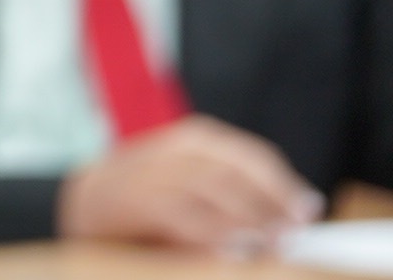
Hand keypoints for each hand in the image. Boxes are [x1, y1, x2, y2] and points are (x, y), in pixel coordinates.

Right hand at [58, 114, 320, 252]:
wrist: (84, 206)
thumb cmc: (147, 202)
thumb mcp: (188, 184)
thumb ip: (229, 193)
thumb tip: (287, 213)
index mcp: (188, 142)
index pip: (245, 155)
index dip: (279, 181)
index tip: (308, 207)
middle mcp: (169, 150)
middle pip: (232, 170)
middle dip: (269, 200)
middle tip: (294, 230)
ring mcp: (149, 173)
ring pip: (211, 188)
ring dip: (248, 218)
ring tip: (271, 243)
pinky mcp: (134, 201)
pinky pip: (183, 216)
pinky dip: (212, 233)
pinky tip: (230, 251)